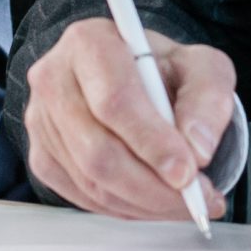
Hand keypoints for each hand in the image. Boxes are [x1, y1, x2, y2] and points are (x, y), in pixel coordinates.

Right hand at [21, 16, 234, 220]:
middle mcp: (54, 78)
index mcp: (89, 42)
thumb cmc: (163, 70)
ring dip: (144, 203)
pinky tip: (153, 199)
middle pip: (99, 151)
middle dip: (153, 186)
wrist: (135, 80)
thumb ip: (208, 99)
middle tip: (195, 199)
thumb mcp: (202, 67)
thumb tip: (198, 148)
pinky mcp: (42, 156)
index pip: (115, 101)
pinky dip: (125, 208)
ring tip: (184, 202)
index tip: (187, 172)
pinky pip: (83, 197)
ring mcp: (41, 121)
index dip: (152, 142)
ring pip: (92, 181)